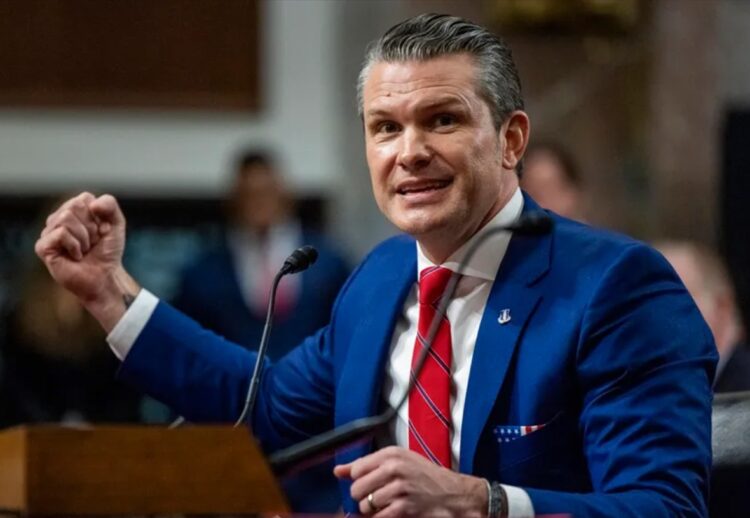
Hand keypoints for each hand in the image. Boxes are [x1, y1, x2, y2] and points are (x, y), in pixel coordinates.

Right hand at [35, 192, 138, 331]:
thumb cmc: (108, 251)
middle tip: (92, 242)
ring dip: (84, 237)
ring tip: (84, 250)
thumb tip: (93, 204)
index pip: (85, 198)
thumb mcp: (116, 224)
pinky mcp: (43, 247)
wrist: (105, 276)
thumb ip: (110, 205)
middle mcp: (58, 219)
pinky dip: (75, 245)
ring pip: (66, 218)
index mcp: (74, 210)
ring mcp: (48, 233)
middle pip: (74, 206)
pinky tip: (76, 256)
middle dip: (91, 227)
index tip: (101, 232)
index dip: (98, 217)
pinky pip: (60, 233)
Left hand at [334, 446, 486, 516]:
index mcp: (391, 454)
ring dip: (372, 511)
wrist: (455, 494)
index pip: (357, 469)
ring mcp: (399, 487)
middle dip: (363, 498)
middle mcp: (394, 468)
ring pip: (365, 505)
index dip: (359, 481)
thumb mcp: (399, 462)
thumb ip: (366, 465)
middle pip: (357, 488)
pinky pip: (378, 517)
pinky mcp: (404, 507)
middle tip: (377, 498)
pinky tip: (392, 513)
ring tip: (387, 506)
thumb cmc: (426, 477)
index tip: (369, 485)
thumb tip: (338, 471)